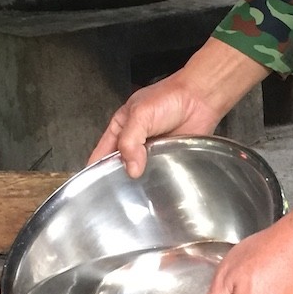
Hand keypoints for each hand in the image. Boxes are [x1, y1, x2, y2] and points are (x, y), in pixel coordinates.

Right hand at [88, 39, 270, 177]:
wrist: (200, 99)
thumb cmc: (169, 98)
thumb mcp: (140, 115)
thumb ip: (130, 141)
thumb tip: (130, 169)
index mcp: (120, 128)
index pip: (101, 153)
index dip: (95, 169)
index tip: (91, 187)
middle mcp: (134, 142)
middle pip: (119, 166)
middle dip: (117, 178)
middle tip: (118, 195)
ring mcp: (151, 152)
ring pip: (139, 173)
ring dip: (139, 181)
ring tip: (137, 195)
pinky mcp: (169, 159)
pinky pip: (159, 174)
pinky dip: (158, 181)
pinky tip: (157, 188)